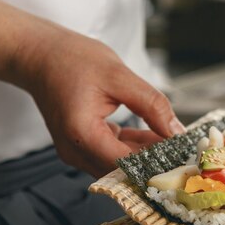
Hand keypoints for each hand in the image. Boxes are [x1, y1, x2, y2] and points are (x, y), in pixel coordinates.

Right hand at [16, 29, 184, 176]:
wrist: (38, 54)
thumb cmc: (71, 59)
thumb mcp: (119, 76)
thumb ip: (151, 105)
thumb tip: (177, 131)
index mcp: (81, 134)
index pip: (127, 164)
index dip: (157, 164)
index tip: (183, 158)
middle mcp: (75, 150)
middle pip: (123, 170)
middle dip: (155, 163)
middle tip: (186, 153)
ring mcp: (76, 150)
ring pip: (120, 165)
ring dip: (146, 156)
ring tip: (176, 144)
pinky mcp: (82, 145)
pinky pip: (113, 154)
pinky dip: (134, 148)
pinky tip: (156, 138)